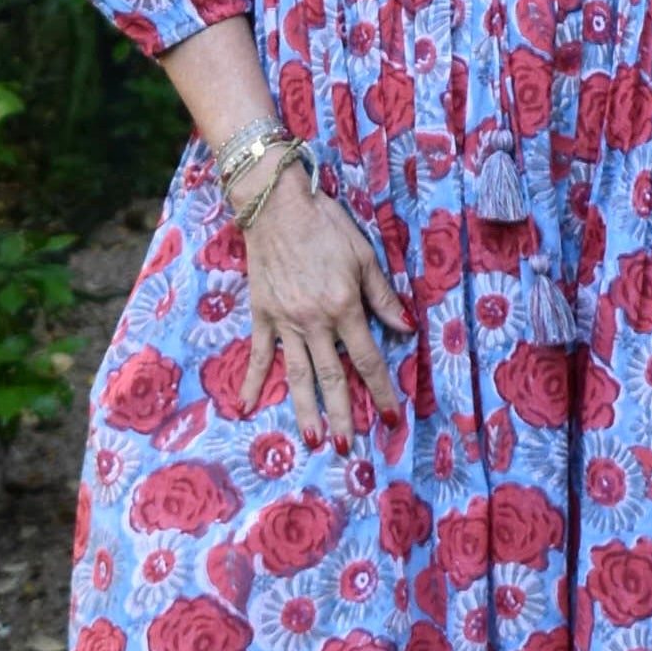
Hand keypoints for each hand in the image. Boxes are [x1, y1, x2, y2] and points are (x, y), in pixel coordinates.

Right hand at [236, 162, 405, 447]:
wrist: (275, 204)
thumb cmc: (325, 224)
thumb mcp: (363, 254)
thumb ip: (382, 296)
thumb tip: (405, 328)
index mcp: (344, 307)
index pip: (367, 359)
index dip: (381, 390)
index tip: (390, 417)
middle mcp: (314, 321)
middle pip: (332, 377)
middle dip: (342, 415)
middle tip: (347, 446)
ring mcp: (285, 321)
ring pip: (297, 374)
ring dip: (305, 409)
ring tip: (312, 439)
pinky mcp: (261, 314)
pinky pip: (258, 353)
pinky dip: (252, 381)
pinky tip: (246, 406)